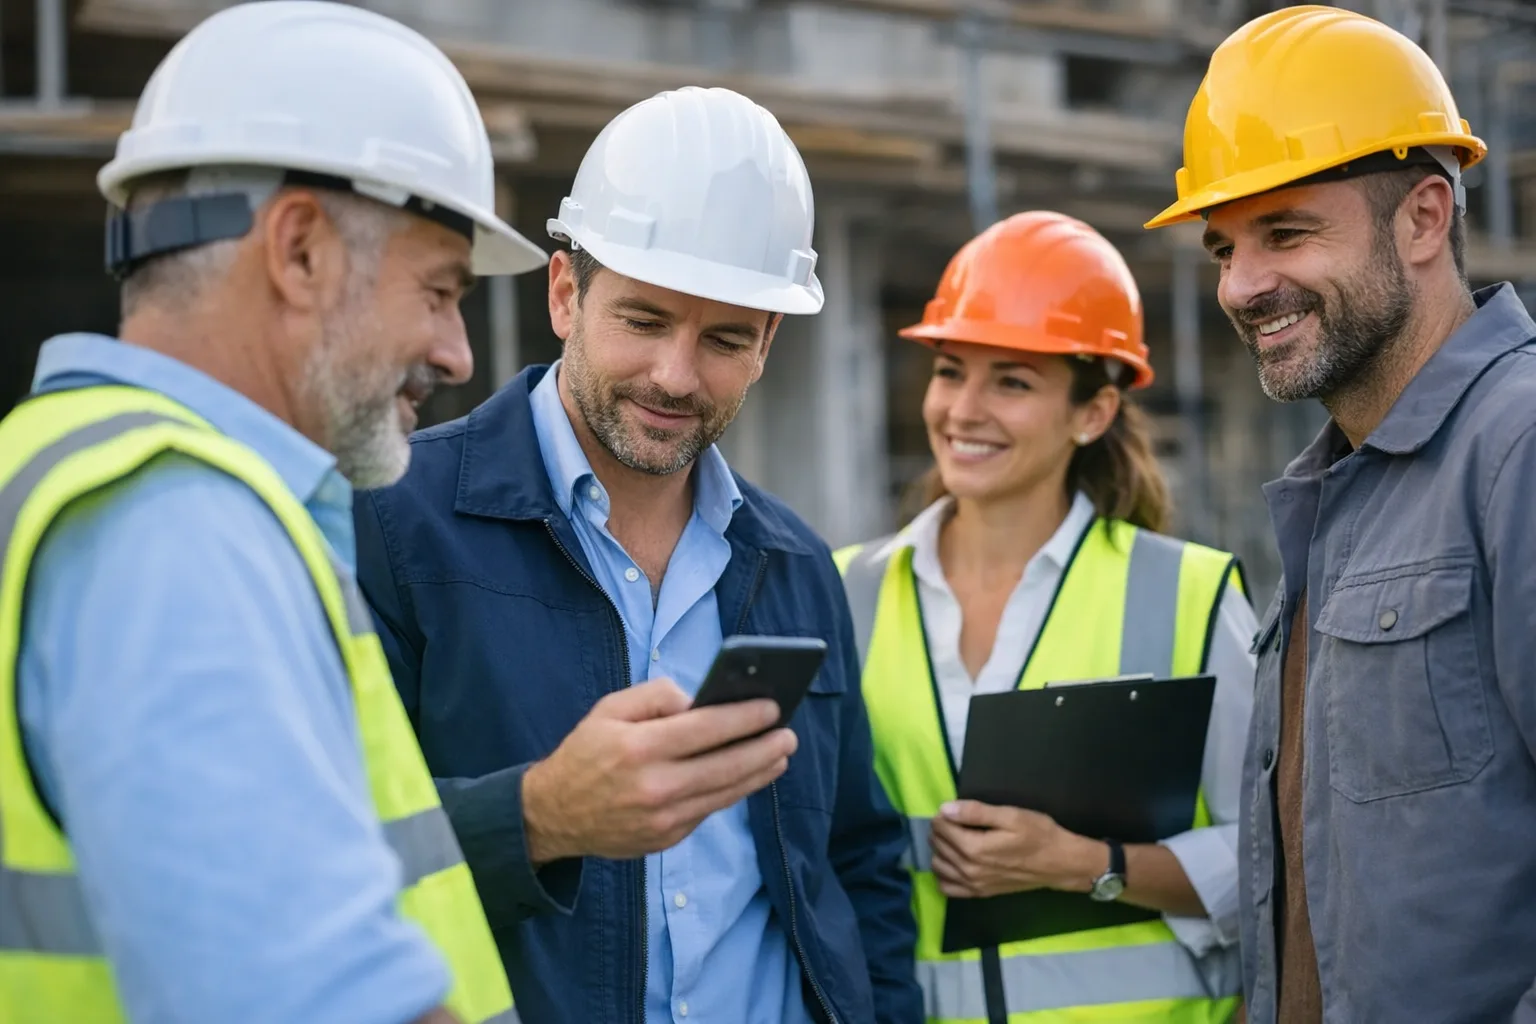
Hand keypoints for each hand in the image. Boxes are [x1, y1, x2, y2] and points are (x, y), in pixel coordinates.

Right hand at [521, 678, 796, 863]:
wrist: (554, 814)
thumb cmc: (585, 753)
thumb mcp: (608, 709)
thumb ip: (654, 696)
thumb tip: (697, 700)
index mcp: (638, 748)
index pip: (705, 729)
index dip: (744, 717)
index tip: (771, 707)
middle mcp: (654, 786)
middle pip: (725, 766)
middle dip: (764, 748)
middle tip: (789, 734)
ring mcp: (662, 818)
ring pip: (724, 793)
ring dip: (758, 773)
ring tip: (780, 755)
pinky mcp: (666, 838)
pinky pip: (709, 810)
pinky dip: (731, 792)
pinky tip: (748, 776)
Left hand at [928, 800, 1104, 899]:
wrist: (1060, 864)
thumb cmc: (1038, 835)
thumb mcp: (1010, 816)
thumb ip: (975, 813)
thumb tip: (945, 809)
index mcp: (975, 848)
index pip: (942, 827)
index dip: (944, 814)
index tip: (954, 809)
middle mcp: (969, 870)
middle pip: (938, 845)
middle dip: (941, 829)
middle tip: (956, 820)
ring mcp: (973, 885)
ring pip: (938, 865)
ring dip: (940, 849)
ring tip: (956, 838)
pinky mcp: (979, 894)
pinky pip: (947, 888)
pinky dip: (944, 874)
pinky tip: (954, 862)